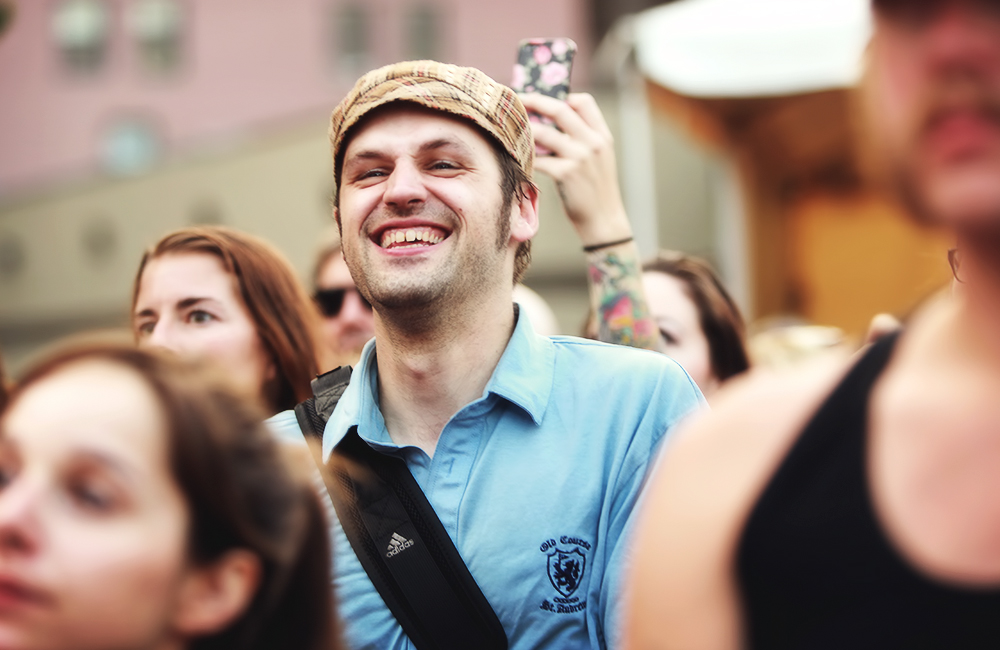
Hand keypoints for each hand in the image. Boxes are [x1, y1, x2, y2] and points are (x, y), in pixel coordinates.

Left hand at [519, 92, 631, 246]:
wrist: (603, 219)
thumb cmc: (595, 190)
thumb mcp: (599, 159)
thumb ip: (584, 139)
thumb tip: (551, 123)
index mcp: (602, 136)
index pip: (583, 102)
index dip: (562, 96)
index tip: (543, 98)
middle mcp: (593, 143)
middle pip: (559, 109)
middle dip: (534, 101)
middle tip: (516, 100)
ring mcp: (580, 157)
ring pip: (543, 133)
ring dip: (523, 129)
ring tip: (510, 127)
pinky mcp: (566, 173)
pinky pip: (538, 158)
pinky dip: (526, 155)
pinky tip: (517, 155)